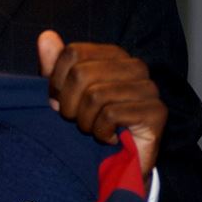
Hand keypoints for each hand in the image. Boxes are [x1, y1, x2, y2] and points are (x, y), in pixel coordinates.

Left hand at [36, 30, 166, 184]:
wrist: (119, 165)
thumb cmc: (92, 125)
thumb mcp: (66, 95)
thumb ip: (55, 66)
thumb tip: (46, 36)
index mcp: (113, 55)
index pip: (72, 53)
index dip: (57, 82)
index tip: (61, 103)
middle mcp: (134, 66)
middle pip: (81, 73)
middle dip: (69, 105)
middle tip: (77, 121)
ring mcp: (148, 88)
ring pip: (95, 96)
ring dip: (85, 122)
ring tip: (94, 131)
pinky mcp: (156, 111)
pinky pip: (111, 115)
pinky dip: (101, 133)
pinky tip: (109, 139)